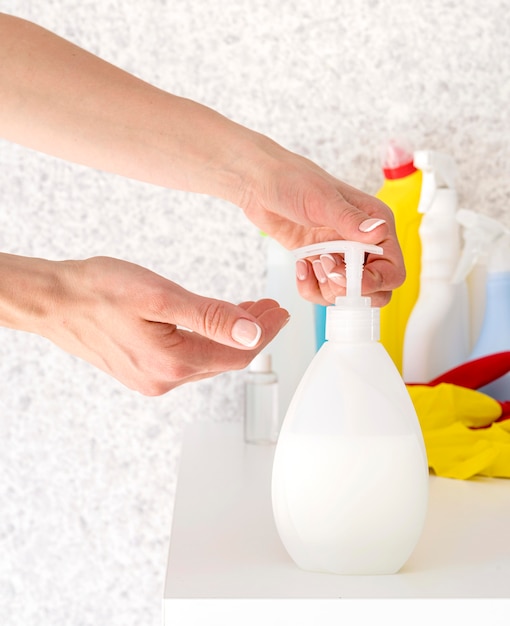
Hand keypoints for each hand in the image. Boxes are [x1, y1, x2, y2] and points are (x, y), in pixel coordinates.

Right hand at [5, 255, 288, 394]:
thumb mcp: (162, 297)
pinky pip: (187, 359)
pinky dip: (207, 341)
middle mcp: (164, 379)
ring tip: (248, 310)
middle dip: (252, 333)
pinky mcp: (142, 370)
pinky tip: (213, 324)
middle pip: (225, 359)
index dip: (265, 332)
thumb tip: (252, 332)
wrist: (55, 300)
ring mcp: (152, 378)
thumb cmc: (99, 290)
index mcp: (173, 362)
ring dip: (231, 336)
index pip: (237, 353)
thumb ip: (211, 316)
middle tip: (269, 308)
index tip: (281, 312)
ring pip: (207, 359)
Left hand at [239, 142, 404, 306]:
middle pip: (376, 291)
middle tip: (326, 270)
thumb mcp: (321, 200)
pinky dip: (310, 287)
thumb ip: (349, 219)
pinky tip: (300, 265)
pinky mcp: (321, 263)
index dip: (373, 282)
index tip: (345, 277)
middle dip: (350, 290)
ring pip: (347, 295)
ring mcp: (341, 255)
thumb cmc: (292, 181)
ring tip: (311, 262)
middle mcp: (363, 243)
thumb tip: (379, 231)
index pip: (393, 271)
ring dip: (326, 288)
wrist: (260, 184)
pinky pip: (322, 291)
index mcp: (377, 224)